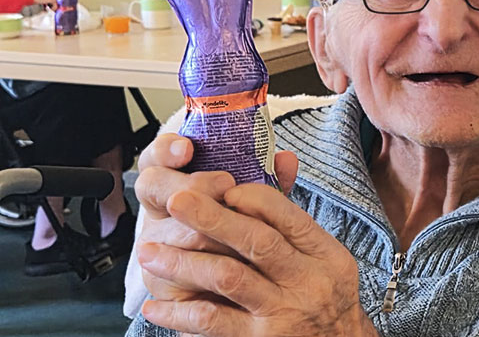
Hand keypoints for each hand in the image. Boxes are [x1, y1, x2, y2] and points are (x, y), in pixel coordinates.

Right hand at [135, 133, 298, 304]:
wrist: (236, 292)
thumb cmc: (244, 237)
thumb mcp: (254, 204)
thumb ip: (266, 180)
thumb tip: (286, 160)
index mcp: (176, 186)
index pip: (156, 159)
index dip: (167, 150)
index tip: (187, 149)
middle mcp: (159, 214)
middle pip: (155, 188)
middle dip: (193, 184)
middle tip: (224, 185)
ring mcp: (155, 247)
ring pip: (169, 229)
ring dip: (204, 226)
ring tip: (235, 226)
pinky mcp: (160, 281)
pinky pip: (173, 273)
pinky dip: (202, 269)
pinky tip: (227, 264)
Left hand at [137, 178, 375, 336]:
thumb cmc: (326, 300)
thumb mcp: (327, 258)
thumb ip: (295, 217)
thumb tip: (280, 158)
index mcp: (325, 254)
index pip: (288, 216)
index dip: (252, 199)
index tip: (223, 188)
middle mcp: (307, 281)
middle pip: (257, 241)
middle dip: (211, 218)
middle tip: (176, 200)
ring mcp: (283, 314)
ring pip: (229, 278)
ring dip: (184, 262)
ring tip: (150, 252)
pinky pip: (213, 322)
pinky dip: (180, 313)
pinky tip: (157, 307)